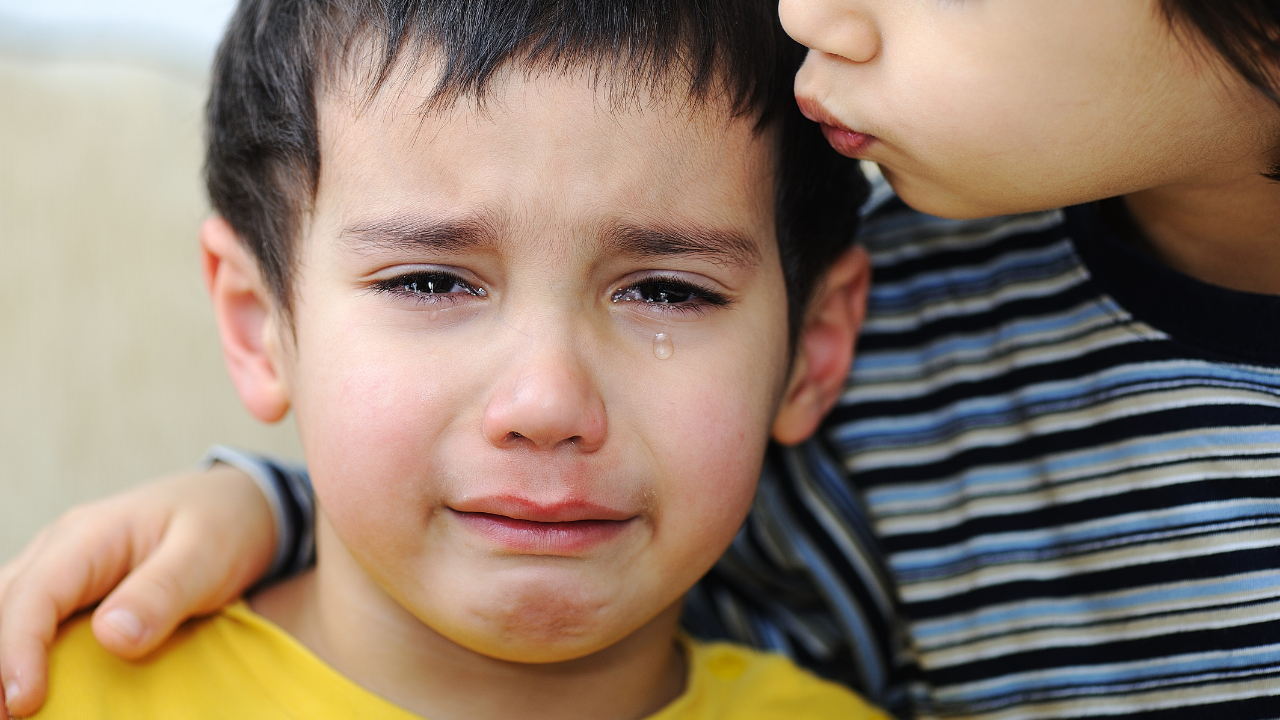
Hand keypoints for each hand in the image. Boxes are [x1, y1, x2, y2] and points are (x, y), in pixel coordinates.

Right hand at [0, 464, 275, 716]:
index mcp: (89, 535)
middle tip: (7, 718)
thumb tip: (113, 637)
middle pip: (4, 605)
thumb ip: (162, 593)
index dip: (17, 651)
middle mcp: (60, 550)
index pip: (34, 595)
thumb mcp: (206, 554)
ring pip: (6, 612)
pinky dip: (21, 653)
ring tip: (11, 710)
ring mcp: (60, 570)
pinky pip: (30, 620)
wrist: (235, 505)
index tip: (24, 704)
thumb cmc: (222, 525)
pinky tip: (30, 687)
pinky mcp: (70, 593)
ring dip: (3, 659)